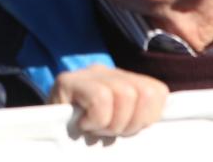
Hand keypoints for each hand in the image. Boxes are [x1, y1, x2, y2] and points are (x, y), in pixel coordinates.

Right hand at [50, 65, 167, 142]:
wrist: (42, 141)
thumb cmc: (84, 141)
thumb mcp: (117, 130)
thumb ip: (137, 120)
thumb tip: (170, 121)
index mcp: (124, 82)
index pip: (157, 92)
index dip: (147, 119)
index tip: (128, 132)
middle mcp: (107, 71)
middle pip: (143, 92)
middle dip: (129, 123)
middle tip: (108, 133)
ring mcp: (86, 74)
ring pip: (124, 94)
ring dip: (110, 123)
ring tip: (94, 130)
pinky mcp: (66, 81)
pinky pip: (100, 98)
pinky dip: (95, 119)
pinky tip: (82, 126)